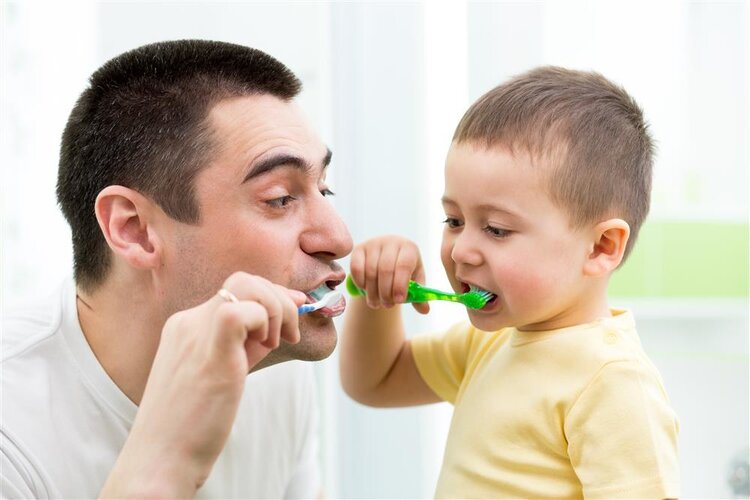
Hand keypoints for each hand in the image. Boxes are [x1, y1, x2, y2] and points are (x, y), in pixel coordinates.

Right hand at [101, 272, 305, 497]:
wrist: (160, 460)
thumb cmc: (190, 425)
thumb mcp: (218, 374)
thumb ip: (241, 346)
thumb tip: (277, 327)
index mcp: (186, 326)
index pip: (236, 289)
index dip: (272, 296)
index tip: (295, 309)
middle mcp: (188, 322)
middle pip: (244, 280)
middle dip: (279, 299)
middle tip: (288, 335)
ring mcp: (195, 333)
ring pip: (247, 285)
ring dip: (276, 309)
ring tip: (274, 345)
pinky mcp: (210, 351)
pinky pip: (241, 310)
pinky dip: (265, 322)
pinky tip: (265, 348)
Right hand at [349, 235, 428, 313]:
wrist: (386, 261)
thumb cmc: (404, 273)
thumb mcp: (414, 282)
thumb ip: (419, 296)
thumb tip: (425, 310)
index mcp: (409, 248)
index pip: (404, 265)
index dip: (400, 284)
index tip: (399, 300)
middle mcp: (391, 242)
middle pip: (385, 269)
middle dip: (386, 292)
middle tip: (388, 305)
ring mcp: (373, 244)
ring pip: (370, 272)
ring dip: (373, 292)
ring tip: (377, 303)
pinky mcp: (358, 249)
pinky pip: (356, 269)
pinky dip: (360, 284)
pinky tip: (366, 291)